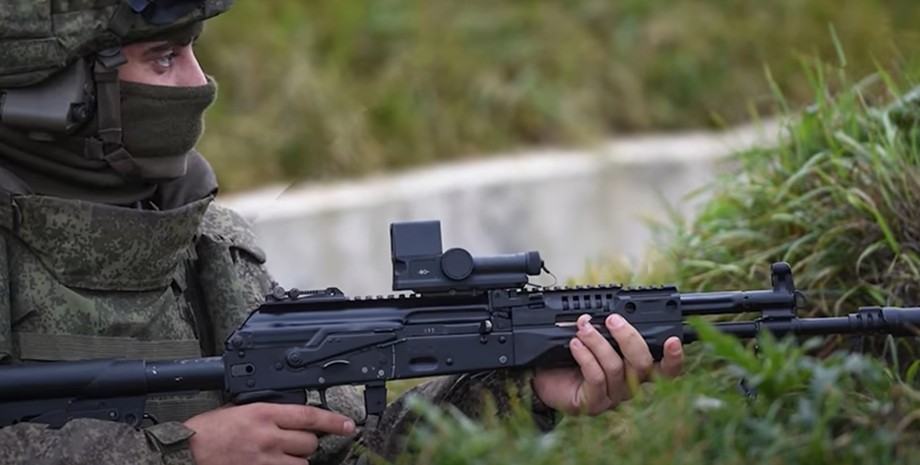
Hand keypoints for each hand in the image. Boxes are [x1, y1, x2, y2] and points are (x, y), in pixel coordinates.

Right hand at [183, 403, 355, 464]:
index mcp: (262, 414)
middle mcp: (267, 438)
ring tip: (279, 457)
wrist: (185, 454)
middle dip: (306, 443)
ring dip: (296, 461)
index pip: (309, 416)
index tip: (348, 425)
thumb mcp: (238, 410)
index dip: (334, 421)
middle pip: (309, 443)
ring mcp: (264, 461)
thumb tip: (288, 414)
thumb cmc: (207, 432)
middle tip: (292, 443)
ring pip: (301, 464)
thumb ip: (266, 411)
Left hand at [532, 313, 683, 414]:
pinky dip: (586, 356)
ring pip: (616, 367)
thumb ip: (609, 329)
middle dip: (628, 337)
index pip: (666, 368)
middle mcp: (629, 383)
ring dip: (598, 342)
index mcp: (636, 368)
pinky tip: (575, 345)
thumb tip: (615, 311)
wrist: (544, 378)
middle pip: (643, 363)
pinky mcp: (594, 403)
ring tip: (582, 328)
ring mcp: (612, 396)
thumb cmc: (571, 356)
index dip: (675, 357)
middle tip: (612, 320)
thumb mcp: (594, 338)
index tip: (673, 340)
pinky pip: (596, 377)